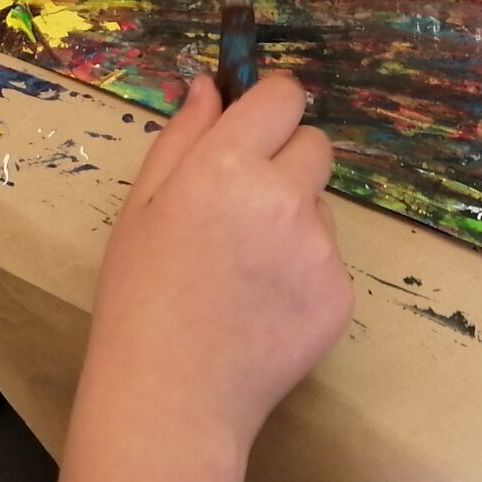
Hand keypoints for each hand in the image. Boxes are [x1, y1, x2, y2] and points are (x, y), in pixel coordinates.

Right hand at [88, 75, 350, 451]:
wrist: (172, 395)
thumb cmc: (139, 297)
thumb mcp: (142, 206)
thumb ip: (182, 137)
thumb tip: (210, 86)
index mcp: (227, 166)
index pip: (284, 97)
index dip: (269, 109)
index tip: (253, 129)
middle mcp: (284, 197)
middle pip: (315, 146)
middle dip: (286, 163)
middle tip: (242, 209)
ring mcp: (321, 249)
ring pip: (321, 208)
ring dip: (294, 223)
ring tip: (243, 273)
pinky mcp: (342, 294)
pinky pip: (329, 262)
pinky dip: (303, 276)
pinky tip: (263, 307)